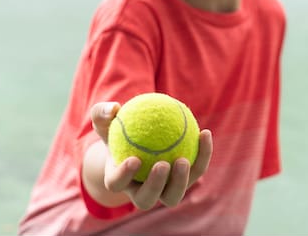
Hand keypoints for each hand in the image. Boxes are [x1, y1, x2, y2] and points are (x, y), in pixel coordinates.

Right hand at [90, 102, 212, 209]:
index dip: (124, 175)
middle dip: (155, 185)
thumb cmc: (116, 130)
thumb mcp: (105, 120)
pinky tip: (204, 133)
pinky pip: (194, 172)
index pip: (117, 184)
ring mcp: (162, 191)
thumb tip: (113, 107)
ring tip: (184, 160)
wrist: (135, 142)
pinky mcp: (182, 182)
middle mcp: (140, 192)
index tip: (133, 159)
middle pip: (146, 199)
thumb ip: (102, 113)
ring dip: (180, 181)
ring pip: (172, 196)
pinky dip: (201, 155)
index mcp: (118, 181)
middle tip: (163, 164)